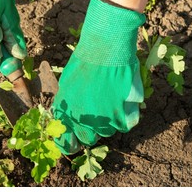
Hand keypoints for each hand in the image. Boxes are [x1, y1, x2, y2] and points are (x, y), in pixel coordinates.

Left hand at [51, 0, 144, 154]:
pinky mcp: (123, 114)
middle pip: (89, 139)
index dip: (70, 143)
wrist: (105, 48)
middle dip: (91, 129)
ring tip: (109, 100)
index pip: (66, 143)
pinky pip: (125, 125)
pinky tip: (122, 102)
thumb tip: (69, 116)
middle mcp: (83, 121)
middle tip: (96, 113)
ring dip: (109, 121)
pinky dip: (126, 116)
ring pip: (108, 132)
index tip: (74, 139)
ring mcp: (104, 119)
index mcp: (66, 113)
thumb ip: (67, 104)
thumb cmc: (84, 61)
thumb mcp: (66, 84)